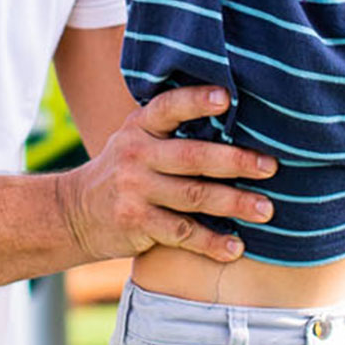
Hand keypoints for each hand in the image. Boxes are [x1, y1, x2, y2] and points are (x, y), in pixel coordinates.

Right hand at [56, 85, 275, 262]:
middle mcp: (136, 155)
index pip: (169, 107)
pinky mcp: (136, 223)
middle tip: (271, 166)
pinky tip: (235, 248)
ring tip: (266, 210)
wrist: (73, 212)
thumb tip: (242, 118)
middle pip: (193, 156)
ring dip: (234, 204)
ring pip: (194, 196)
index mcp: (141, 126)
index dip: (196, 101)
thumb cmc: (127, 170)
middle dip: (236, 161)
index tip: (227, 97)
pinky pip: (182, 233)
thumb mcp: (138, 139)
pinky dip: (211, 242)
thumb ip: (175, 130)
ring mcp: (135, 190)